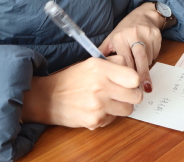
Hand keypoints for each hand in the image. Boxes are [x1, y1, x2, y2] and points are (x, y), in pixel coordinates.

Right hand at [22, 55, 141, 128]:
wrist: (47, 98)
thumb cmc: (71, 79)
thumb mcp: (91, 63)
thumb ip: (113, 64)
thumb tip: (133, 71)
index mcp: (100, 68)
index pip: (134, 78)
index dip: (134, 81)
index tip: (129, 82)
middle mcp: (100, 86)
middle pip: (136, 96)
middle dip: (131, 95)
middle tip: (122, 93)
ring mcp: (98, 105)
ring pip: (128, 110)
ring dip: (121, 106)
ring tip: (108, 101)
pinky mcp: (95, 120)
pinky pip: (113, 119)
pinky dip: (108, 115)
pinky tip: (96, 109)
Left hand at [98, 2, 162, 92]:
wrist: (143, 16)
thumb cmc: (125, 30)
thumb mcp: (112, 39)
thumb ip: (104, 52)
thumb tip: (92, 67)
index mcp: (120, 37)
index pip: (125, 59)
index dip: (127, 73)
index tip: (129, 86)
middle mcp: (134, 34)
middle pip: (140, 59)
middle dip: (142, 76)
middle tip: (143, 90)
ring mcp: (147, 34)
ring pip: (148, 58)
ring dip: (146, 68)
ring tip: (144, 79)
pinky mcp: (156, 36)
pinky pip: (155, 54)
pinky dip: (151, 60)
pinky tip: (147, 58)